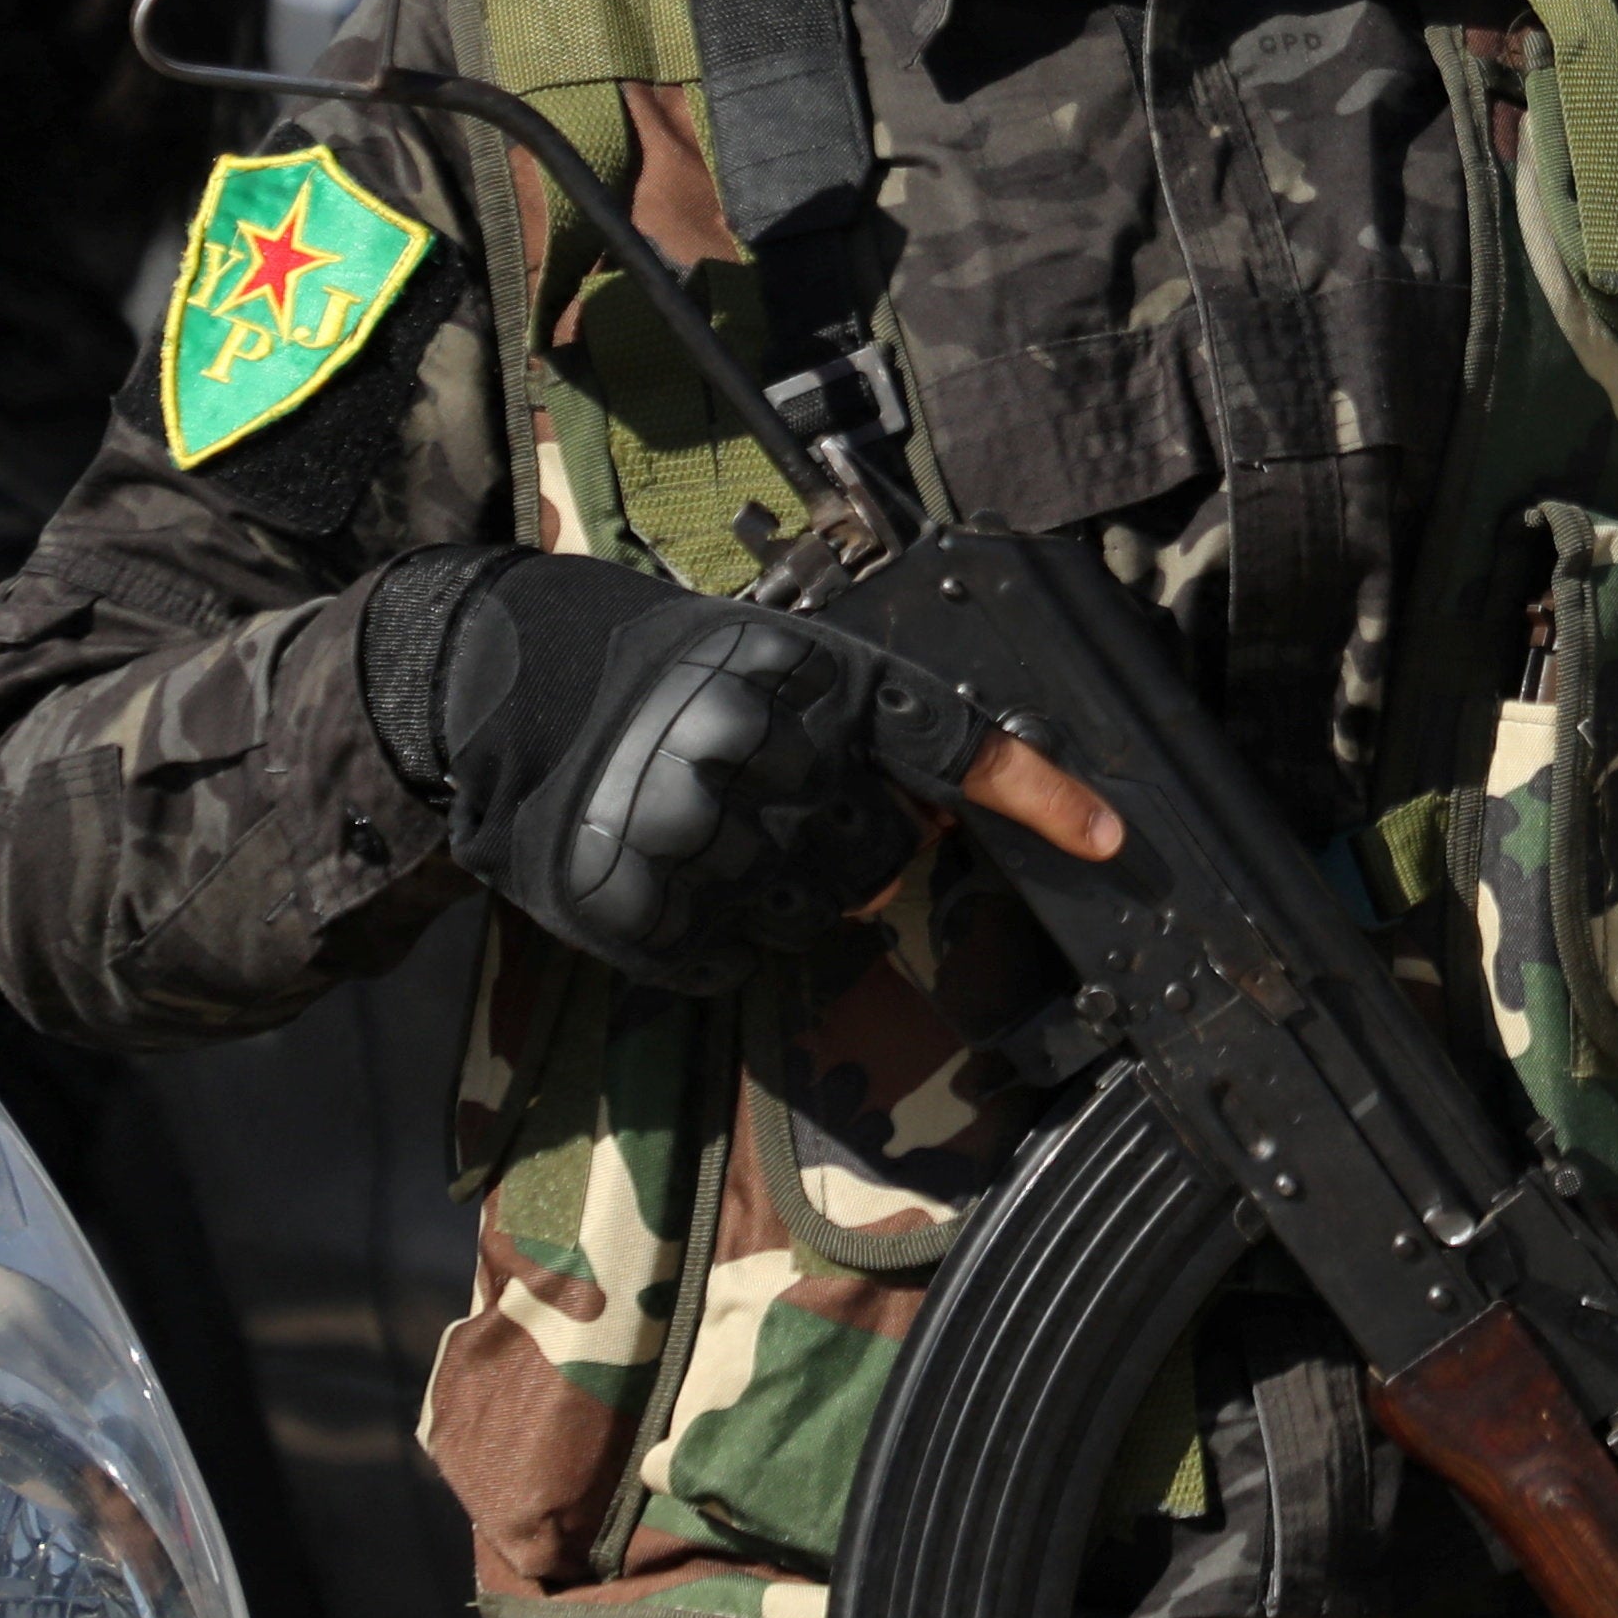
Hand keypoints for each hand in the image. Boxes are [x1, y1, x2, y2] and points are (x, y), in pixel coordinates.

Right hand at [393, 552, 1114, 985]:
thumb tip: (942, 814)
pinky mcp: (639, 907)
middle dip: (849, 846)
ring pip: (807, 913)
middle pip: (878, 856)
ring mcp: (691, 836)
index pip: (947, 742)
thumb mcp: (772, 659)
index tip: (1107, 836)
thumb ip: (859, 725)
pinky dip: (713, 933)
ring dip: (777, 890)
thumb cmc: (663, 673)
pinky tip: (672, 875)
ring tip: (708, 829)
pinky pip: (729, 958)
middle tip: (778, 807)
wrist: (510, 690)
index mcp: (803, 679)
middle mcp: (751, 754)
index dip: (1034, 793)